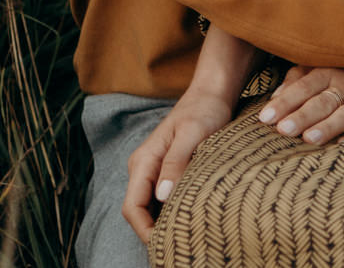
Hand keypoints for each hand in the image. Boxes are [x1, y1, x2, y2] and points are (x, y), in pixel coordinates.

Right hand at [122, 86, 235, 241]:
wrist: (211, 95)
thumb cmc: (204, 111)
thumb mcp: (194, 134)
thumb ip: (177, 163)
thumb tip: (163, 196)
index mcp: (144, 161)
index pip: (132, 206)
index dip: (144, 230)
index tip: (165, 247)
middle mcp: (143, 168)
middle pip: (138, 211)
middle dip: (153, 233)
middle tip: (180, 249)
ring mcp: (153, 170)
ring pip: (149, 207)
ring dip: (162, 224)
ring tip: (185, 239)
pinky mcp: (166, 172)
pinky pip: (161, 199)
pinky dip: (170, 213)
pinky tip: (188, 220)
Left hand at [256, 65, 343, 143]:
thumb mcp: (328, 67)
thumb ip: (300, 78)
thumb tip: (275, 97)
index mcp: (332, 70)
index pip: (305, 85)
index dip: (285, 101)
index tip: (265, 117)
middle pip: (323, 100)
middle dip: (302, 115)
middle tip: (281, 130)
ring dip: (327, 127)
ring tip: (308, 139)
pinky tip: (341, 148)